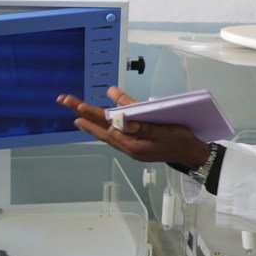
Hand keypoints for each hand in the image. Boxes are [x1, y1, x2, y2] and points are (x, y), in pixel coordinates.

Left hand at [56, 86, 210, 165]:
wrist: (191, 154)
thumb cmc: (180, 141)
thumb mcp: (163, 131)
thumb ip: (141, 124)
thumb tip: (120, 117)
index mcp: (133, 144)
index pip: (107, 127)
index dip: (92, 116)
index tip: (76, 108)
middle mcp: (128, 146)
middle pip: (101, 127)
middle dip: (83, 114)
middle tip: (64, 101)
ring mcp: (131, 145)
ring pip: (106, 130)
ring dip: (91, 119)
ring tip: (75, 111)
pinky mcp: (136, 142)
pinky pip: (117, 131)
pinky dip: (107, 123)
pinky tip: (102, 117)